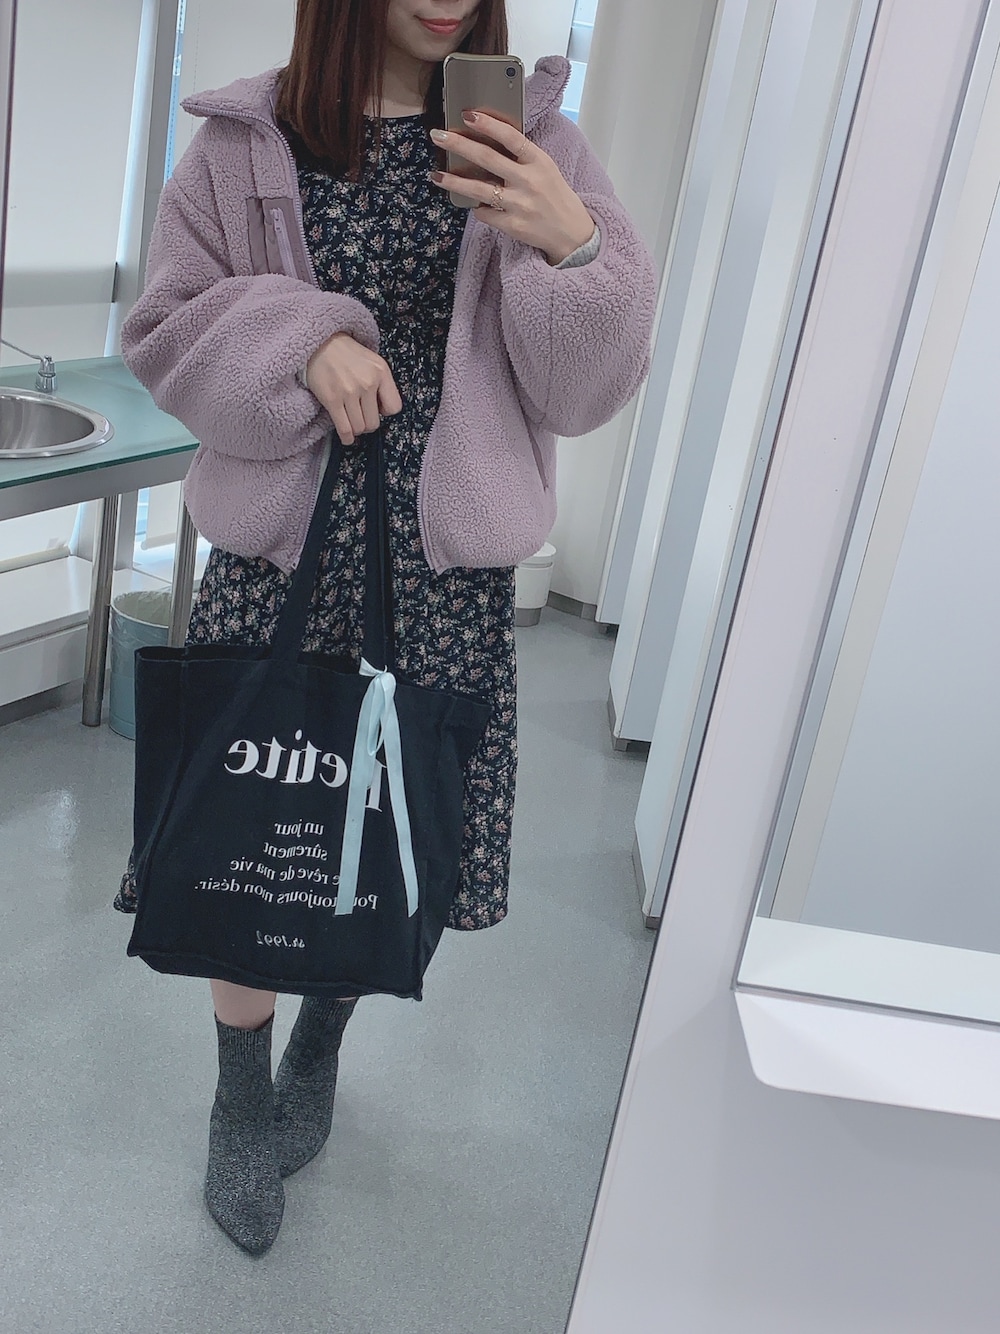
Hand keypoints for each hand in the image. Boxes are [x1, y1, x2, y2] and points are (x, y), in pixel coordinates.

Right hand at [305, 333, 402, 444]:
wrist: (320, 344)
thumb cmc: (347, 355)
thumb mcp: (373, 361)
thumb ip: (382, 383)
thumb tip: (382, 411)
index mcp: (381, 372)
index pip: (394, 407)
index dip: (385, 412)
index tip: (376, 408)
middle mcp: (367, 382)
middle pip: (374, 423)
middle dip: (368, 424)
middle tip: (360, 416)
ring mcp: (349, 392)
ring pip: (360, 428)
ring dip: (356, 429)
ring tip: (352, 422)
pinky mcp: (332, 399)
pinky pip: (344, 429)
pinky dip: (347, 437)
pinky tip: (347, 437)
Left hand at [429, 112, 596, 265]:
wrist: (571, 232)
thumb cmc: (553, 195)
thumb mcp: (545, 168)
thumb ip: (521, 156)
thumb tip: (486, 140)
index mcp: (538, 161)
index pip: (511, 137)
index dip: (488, 124)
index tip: (467, 114)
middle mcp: (528, 181)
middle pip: (487, 158)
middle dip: (458, 144)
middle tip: (438, 135)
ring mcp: (520, 204)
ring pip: (479, 189)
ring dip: (454, 181)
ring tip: (436, 175)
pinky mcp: (513, 225)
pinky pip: (485, 213)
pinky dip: (477, 208)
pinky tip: (474, 204)